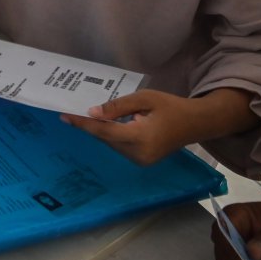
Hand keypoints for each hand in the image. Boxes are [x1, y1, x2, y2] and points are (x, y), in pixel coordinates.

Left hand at [60, 89, 198, 165]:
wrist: (195, 123)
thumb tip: (92, 113)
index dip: (83, 124)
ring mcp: (141, 160)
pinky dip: (112, 134)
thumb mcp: (144, 98)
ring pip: (111, 143)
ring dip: (102, 129)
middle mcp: (139, 154)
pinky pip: (119, 146)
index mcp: (141, 137)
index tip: (64, 116)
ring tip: (91, 114)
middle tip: (72, 111)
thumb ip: (117, 106)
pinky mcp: (141, 161)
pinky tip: (109, 123)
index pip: (105, 131)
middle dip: (90, 125)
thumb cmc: (170, 107)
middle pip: (106, 138)